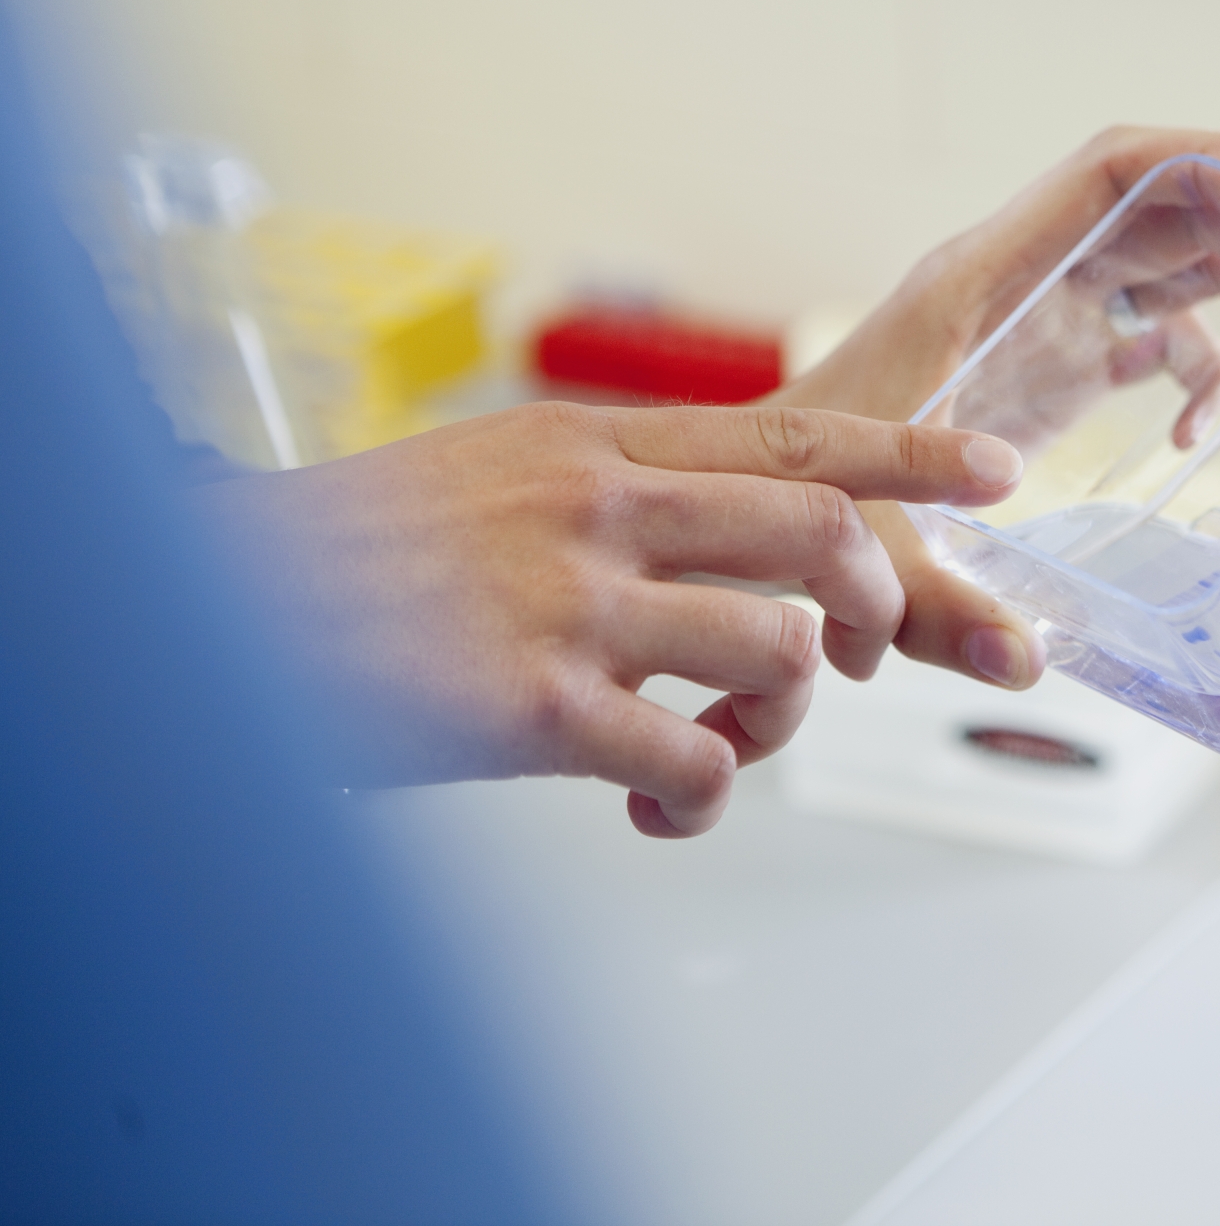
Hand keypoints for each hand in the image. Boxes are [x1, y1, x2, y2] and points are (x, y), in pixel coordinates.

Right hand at [197, 401, 1022, 836]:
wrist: (211, 610)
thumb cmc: (351, 555)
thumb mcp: (492, 474)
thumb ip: (610, 488)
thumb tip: (714, 532)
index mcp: (592, 444)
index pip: (793, 430)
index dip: (911, 453)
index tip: (994, 470)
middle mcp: (599, 506)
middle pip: (820, 529)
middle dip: (884, 599)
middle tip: (864, 655)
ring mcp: (572, 603)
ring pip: (779, 653)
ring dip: (786, 719)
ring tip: (725, 746)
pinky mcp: (535, 708)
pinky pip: (693, 761)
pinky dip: (706, 795)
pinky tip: (662, 803)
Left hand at [766, 126, 1219, 691]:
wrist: (748, 500)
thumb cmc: (788, 501)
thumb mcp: (864, 557)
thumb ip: (939, 613)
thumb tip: (1032, 664)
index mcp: (983, 284)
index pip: (1112, 174)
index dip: (1214, 174)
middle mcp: (1021, 282)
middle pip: (1173, 213)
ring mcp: (1040, 318)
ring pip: (1178, 263)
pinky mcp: (1048, 365)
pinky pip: (1153, 333)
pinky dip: (1202, 370)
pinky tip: (1206, 440)